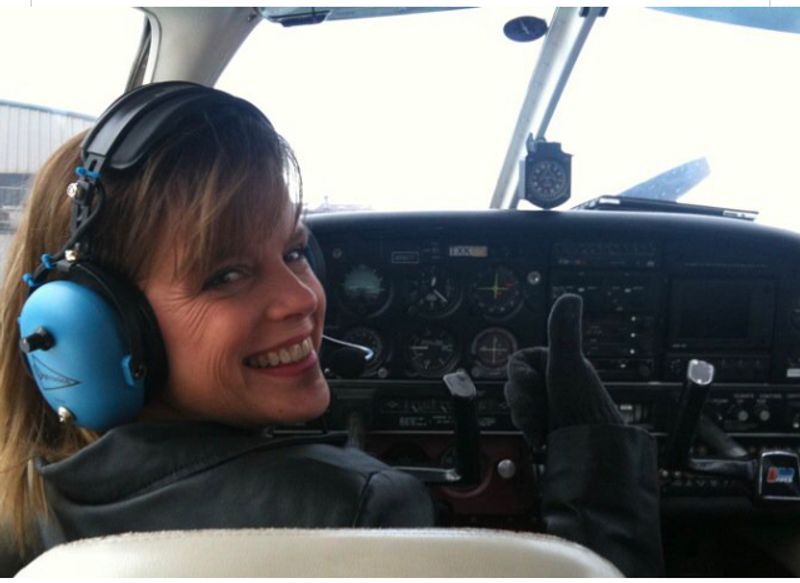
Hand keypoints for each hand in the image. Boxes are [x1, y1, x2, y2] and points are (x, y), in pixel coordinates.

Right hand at [504, 294, 621, 445]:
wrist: (588, 450)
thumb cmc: (581, 406)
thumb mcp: (567, 364)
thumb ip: (564, 331)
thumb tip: (570, 296)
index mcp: (556, 363)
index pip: (517, 362)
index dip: (518, 375)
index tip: (530, 384)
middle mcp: (552, 381)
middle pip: (514, 384)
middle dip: (521, 400)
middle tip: (538, 408)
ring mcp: (548, 403)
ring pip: (517, 404)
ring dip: (525, 416)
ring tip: (542, 424)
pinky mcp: (546, 424)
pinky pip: (523, 422)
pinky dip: (529, 429)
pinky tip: (542, 435)